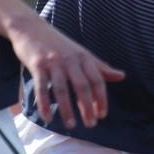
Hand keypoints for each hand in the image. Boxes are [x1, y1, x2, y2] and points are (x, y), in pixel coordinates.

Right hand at [9, 17, 124, 129]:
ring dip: (67, 109)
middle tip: (90, 124)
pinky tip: (48, 118)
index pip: (97, 80)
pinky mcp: (37, 65)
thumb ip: (100, 67)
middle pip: (82, 86)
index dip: (101, 98)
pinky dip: (44, 105)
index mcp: (84, 57)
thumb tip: (122, 76)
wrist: (31, 28)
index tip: (102, 115)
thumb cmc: (58, 44)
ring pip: (62, 89)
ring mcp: (53, 62)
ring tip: (71, 125)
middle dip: (87, 107)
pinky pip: (41, 88)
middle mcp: (70, 59)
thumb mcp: (81, 53)